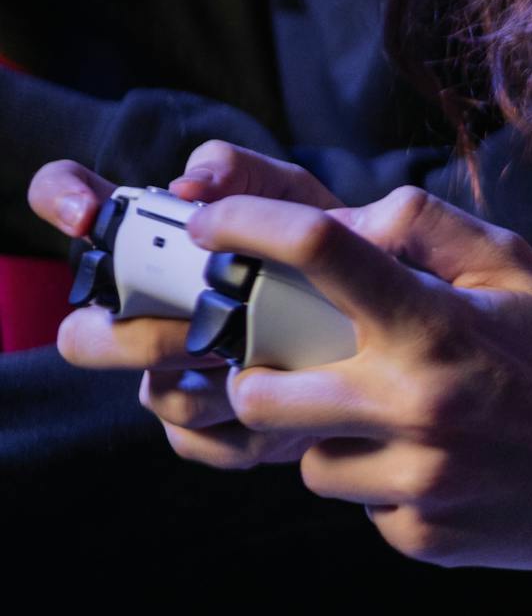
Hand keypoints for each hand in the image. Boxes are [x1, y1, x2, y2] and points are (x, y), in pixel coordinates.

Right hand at [31, 142, 342, 467]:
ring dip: (217, 382)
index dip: (59, 198)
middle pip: (83, 336)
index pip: (65, 194)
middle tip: (208, 329)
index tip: (85, 215)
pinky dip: (246, 430)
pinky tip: (290, 407)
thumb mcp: (297, 195)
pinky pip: (196, 441)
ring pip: (154, 394)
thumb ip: (243, 175)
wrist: (388, 317)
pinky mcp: (203, 430)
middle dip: (143, 338)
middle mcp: (145, 306)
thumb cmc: (332, 242)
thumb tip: (191, 187)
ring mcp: (168, 373)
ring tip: (279, 364)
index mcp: (160, 236)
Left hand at [192, 186, 531, 569]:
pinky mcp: (419, 537)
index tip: (215, 226)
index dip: (248, 226)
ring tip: (392, 416)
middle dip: (253, 373)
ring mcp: (415, 482)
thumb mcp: (517, 269)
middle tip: (279, 361)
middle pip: (263, 390)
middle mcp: (417, 405)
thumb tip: (344, 221)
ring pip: (307, 458)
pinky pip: (361, 504)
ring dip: (328, 434)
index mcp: (439, 324)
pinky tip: (439, 463)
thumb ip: (428, 229)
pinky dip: (380, 480)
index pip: (320, 252)